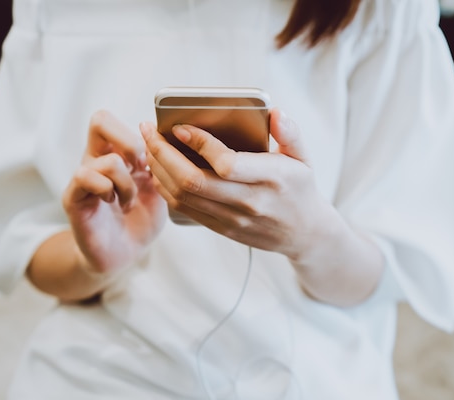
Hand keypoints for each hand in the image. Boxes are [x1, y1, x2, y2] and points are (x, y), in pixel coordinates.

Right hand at [62, 110, 166, 274]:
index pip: (117, 119)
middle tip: (140, 169)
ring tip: (129, 200)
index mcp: (118, 153)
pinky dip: (108, 190)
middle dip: (130, 144)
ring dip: (126, 183)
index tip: (152, 160)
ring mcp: (85, 177)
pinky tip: (115, 203)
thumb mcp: (160, 188)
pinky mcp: (74, 197)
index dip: (140, 133)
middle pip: (100, 120)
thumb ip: (161, 164)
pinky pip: (85, 176)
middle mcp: (98, 159)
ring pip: (106, 159)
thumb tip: (160, 139)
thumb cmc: (141, 219)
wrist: (124, 253)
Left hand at [139, 108, 333, 259]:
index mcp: (272, 178)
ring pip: (183, 196)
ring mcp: (234, 219)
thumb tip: (275, 112)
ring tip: (149, 146)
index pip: (227, 163)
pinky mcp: (223, 228)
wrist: (304, 233)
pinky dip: (166, 188)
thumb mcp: (304, 157)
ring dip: (159, 170)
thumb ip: (291, 133)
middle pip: (194, 181)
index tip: (180, 127)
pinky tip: (160, 169)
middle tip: (148, 130)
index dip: (200, 144)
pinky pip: (185, 209)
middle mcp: (250, 201)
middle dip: (163, 153)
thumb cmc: (300, 188)